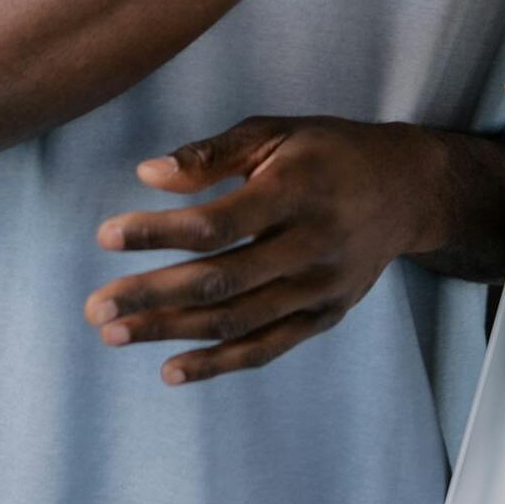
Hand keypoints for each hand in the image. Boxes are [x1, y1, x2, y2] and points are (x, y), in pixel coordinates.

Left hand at [85, 115, 436, 383]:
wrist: (409, 190)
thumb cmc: (328, 152)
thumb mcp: (275, 133)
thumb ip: (212, 154)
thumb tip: (147, 175)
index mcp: (296, 191)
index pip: (217, 223)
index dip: (158, 232)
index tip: (105, 237)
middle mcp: (312, 245)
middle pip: (220, 281)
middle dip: (151, 296)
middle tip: (95, 306)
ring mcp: (321, 287)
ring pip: (238, 321)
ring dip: (171, 332)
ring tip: (113, 333)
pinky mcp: (326, 315)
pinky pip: (267, 348)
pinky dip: (218, 364)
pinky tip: (170, 370)